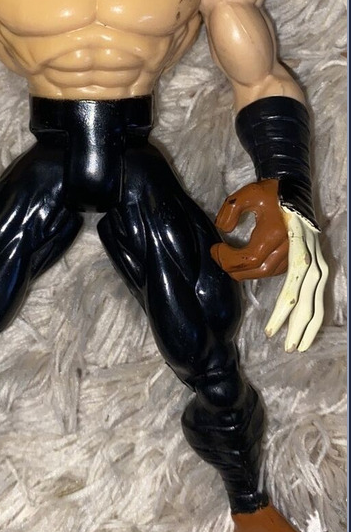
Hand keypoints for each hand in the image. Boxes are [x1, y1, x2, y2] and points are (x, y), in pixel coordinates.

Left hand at [211, 179, 327, 351]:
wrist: (294, 187)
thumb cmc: (269, 193)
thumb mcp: (244, 194)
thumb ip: (229, 211)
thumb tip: (222, 232)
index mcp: (278, 234)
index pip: (250, 260)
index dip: (229, 261)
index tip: (216, 254)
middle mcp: (296, 250)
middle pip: (287, 290)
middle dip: (278, 314)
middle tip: (270, 334)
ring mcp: (309, 257)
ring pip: (308, 295)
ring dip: (302, 322)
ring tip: (294, 345)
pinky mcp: (314, 261)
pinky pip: (315, 292)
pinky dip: (313, 312)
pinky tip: (307, 332)